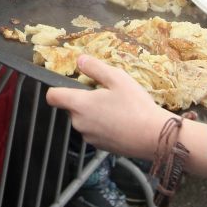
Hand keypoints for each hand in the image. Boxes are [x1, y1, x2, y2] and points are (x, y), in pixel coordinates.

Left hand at [44, 54, 168, 158]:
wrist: (153, 136)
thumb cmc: (135, 105)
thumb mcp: (117, 78)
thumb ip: (94, 67)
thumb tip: (80, 60)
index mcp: (79, 104)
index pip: (53, 96)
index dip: (57, 89)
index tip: (71, 85)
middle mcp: (79, 123)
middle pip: (71, 107)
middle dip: (83, 100)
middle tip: (105, 94)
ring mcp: (89, 137)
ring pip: (83, 120)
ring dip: (93, 113)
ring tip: (116, 108)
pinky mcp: (100, 147)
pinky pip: (94, 132)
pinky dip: (102, 126)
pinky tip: (120, 121)